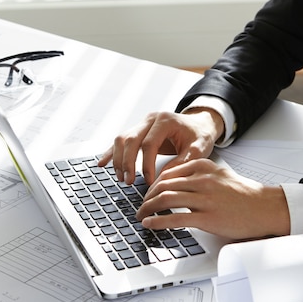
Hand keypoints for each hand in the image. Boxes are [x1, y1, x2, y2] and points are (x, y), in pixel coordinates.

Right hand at [98, 108, 223, 184]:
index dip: (146, 164)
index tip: (149, 181)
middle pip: (130, 139)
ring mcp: (142, 123)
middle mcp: (150, 119)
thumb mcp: (199, 148)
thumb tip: (165, 177)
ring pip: (122, 139)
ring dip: (118, 160)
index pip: (149, 143)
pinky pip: (120, 141)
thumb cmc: (200, 135)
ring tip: (121, 178)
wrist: (199, 124)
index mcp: (165, 120)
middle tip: (128, 182)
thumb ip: (184, 161)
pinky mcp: (137, 131)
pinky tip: (102, 164)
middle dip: (127, 163)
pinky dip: (111, 153)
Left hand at [136, 159, 290, 239]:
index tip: (147, 194)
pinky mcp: (208, 217)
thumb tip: (176, 184)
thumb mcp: (219, 175)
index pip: (168, 173)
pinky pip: (175, 218)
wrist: (265, 208)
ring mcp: (205, 199)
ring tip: (141, 216)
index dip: (152, 185)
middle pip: (163, 186)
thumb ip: (198, 176)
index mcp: (203, 167)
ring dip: (148, 209)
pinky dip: (157, 221)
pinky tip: (149, 224)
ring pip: (165, 200)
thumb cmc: (244, 194)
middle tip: (140, 207)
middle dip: (146, 197)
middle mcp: (202, 180)